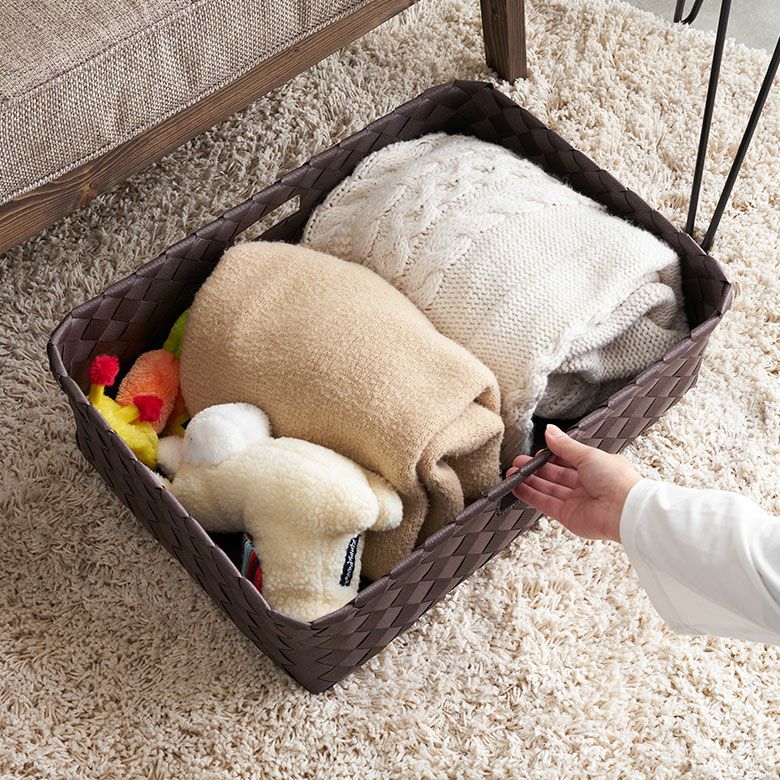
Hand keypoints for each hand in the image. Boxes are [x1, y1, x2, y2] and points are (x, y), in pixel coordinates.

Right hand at [507, 425, 640, 541]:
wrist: (625, 511)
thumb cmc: (616, 480)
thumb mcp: (588, 454)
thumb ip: (564, 446)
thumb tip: (550, 431)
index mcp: (595, 467)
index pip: (566, 459)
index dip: (549, 456)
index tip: (534, 452)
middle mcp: (585, 485)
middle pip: (554, 475)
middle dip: (535, 468)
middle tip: (517, 463)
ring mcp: (576, 501)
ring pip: (547, 489)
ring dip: (529, 482)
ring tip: (512, 474)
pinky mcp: (568, 516)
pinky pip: (545, 504)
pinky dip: (530, 496)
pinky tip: (517, 488)